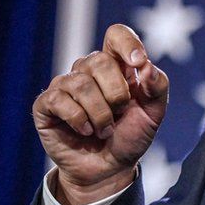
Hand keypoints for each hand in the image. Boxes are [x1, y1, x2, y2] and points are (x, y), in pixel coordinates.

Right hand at [32, 24, 167, 204]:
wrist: (110, 169)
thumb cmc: (131, 136)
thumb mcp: (154, 113)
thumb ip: (157, 87)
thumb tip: (146, 66)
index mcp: (117, 66)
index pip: (116, 35)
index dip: (127, 43)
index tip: (138, 62)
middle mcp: (88, 71)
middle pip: (98, 60)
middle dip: (116, 92)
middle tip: (120, 113)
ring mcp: (65, 86)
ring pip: (80, 83)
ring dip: (100, 113)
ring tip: (105, 130)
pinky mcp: (46, 105)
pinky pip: (59, 100)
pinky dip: (78, 118)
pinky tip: (85, 131)